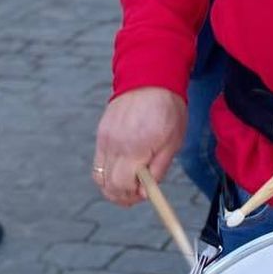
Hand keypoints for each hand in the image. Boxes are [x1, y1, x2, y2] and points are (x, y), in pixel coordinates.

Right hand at [93, 87, 186, 205]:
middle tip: (137, 193)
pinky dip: (109, 169)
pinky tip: (124, 165)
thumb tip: (145, 192)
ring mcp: (104, 138)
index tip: (144, 195)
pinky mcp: (101, 132)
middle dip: (121, 195)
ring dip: (113, 184)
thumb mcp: (173, 141)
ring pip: (99, 175)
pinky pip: (99, 160)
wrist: (149, 77)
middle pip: (107, 184)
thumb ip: (158, 169)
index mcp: (134, 147)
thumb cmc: (167, 109)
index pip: (121, 185)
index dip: (132, 196)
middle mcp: (114, 144)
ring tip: (131, 181)